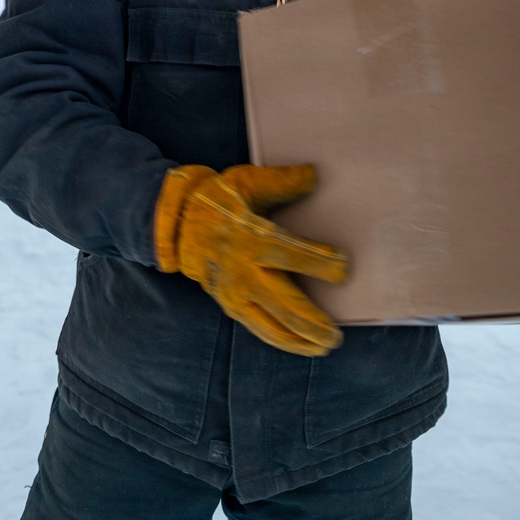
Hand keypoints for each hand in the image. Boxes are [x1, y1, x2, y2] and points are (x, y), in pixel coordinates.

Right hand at [153, 163, 347, 356]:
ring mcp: (235, 292)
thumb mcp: (246, 181)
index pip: (292, 254)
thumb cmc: (217, 199)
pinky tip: (303, 346)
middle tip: (336, 333)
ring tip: (327, 344)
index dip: (320, 263)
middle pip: (286, 304)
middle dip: (314, 322)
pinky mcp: (230, 304)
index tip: (344, 268)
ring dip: (302, 338)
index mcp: (250, 236)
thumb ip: (282, 181)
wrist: (176, 224)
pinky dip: (283, 341)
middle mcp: (243, 270)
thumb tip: (315, 174)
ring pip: (274, 325)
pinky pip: (260, 329)